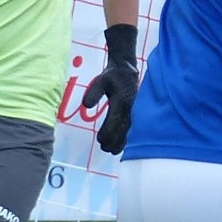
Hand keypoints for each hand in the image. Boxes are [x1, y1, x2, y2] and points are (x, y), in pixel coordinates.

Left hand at [79, 24, 139, 153]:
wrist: (127, 70)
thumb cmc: (112, 77)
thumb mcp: (100, 80)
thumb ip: (93, 92)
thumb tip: (86, 105)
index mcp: (121, 100)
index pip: (114, 119)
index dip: (107, 131)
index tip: (100, 140)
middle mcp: (130, 107)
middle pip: (122, 128)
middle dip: (114, 140)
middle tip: (105, 149)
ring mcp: (134, 110)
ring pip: (129, 130)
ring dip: (121, 142)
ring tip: (112, 152)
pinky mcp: (136, 112)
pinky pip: (132, 127)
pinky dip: (127, 137)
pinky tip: (121, 146)